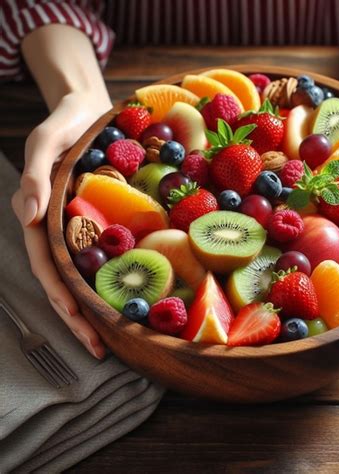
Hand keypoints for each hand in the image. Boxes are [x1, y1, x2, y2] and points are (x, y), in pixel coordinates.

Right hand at [11, 91, 111, 358]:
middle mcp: (57, 228)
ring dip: (91, 307)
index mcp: (42, 216)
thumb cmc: (67, 123)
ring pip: (80, 275)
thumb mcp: (47, 141)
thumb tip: (27, 216)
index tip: (82, 328)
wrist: (89, 109)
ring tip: (111, 337)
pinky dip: (107, 278)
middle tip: (101, 348)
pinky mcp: (97, 219)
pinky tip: (123, 296)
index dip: (63, 300)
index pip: (49, 268)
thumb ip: (37, 175)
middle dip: (79, 317)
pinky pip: (99, 254)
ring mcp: (77, 226)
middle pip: (64, 281)